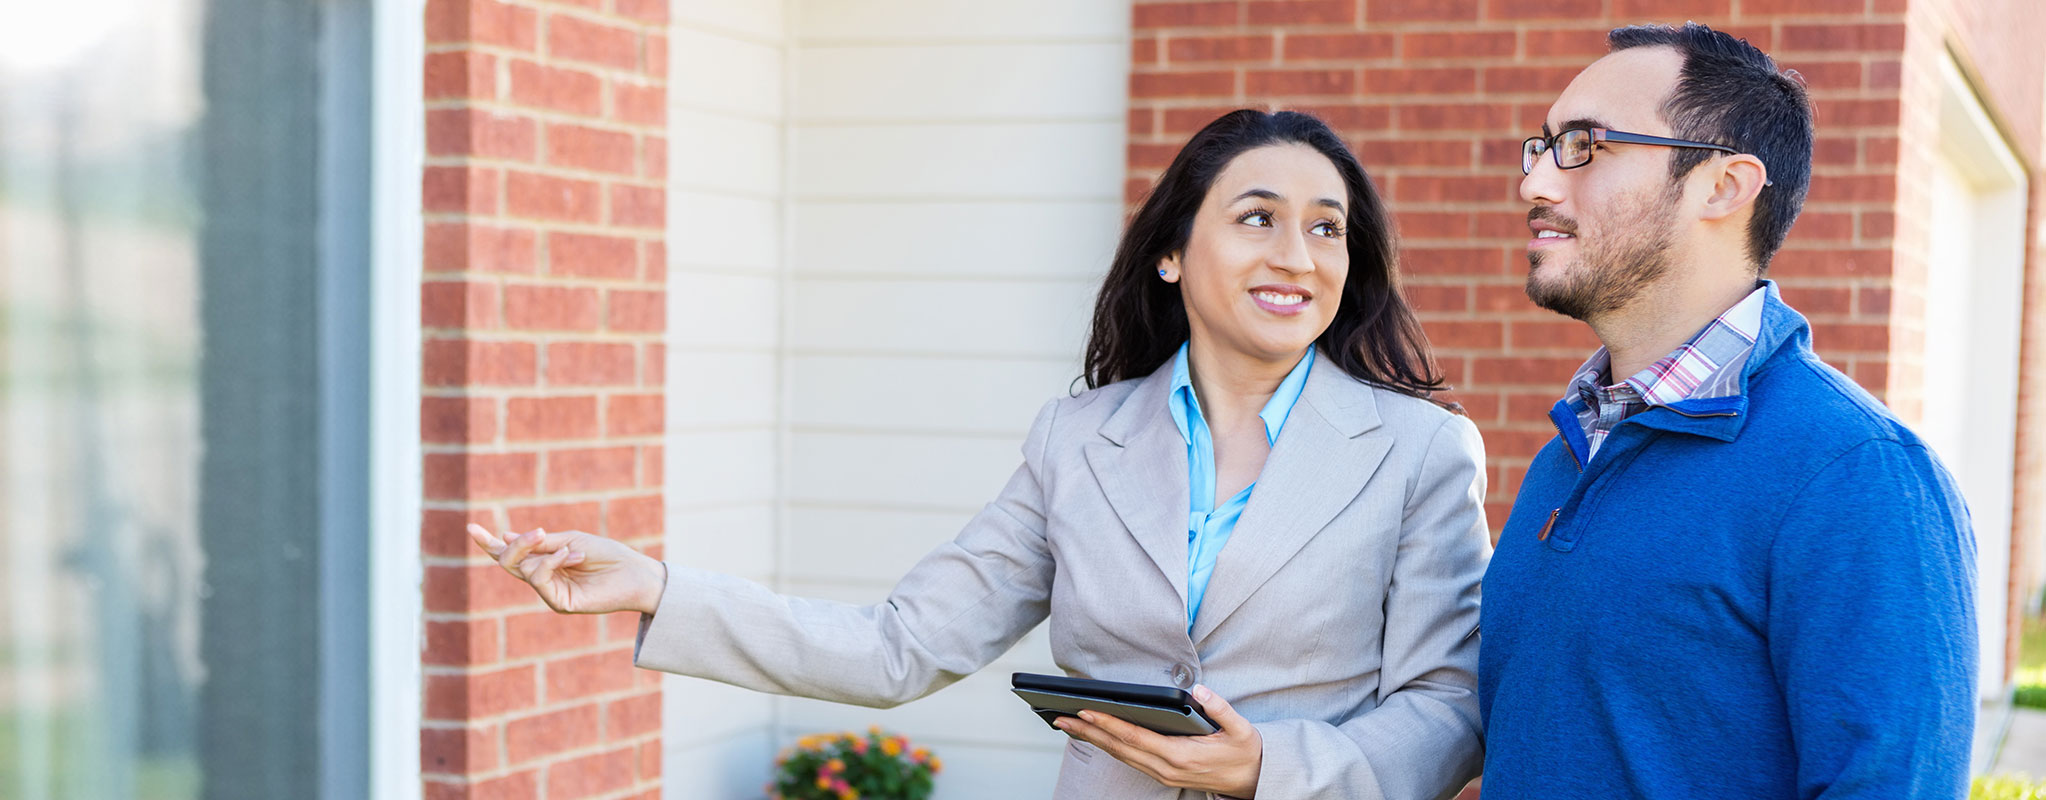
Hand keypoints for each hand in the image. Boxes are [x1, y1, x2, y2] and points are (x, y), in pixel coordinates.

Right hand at [466, 524, 667, 614]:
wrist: (635, 572)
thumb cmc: (608, 554)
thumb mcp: (570, 540)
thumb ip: (540, 543)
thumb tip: (504, 537)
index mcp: (544, 562)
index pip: (510, 554)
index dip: (489, 543)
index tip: (470, 528)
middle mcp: (543, 578)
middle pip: (509, 563)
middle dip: (515, 545)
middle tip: (537, 533)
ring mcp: (550, 593)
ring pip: (522, 570)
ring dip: (544, 552)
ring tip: (572, 549)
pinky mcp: (560, 604)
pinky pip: (541, 579)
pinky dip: (552, 563)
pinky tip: (571, 556)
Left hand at [1054, 685, 1262, 796]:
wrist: (1254, 780)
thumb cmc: (1245, 752)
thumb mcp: (1242, 729)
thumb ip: (1220, 708)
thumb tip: (1200, 689)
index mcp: (1182, 755)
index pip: (1137, 738)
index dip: (1109, 725)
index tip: (1087, 712)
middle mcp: (1167, 768)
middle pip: (1120, 749)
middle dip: (1088, 732)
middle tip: (1061, 716)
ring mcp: (1163, 775)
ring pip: (1121, 757)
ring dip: (1094, 741)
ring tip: (1069, 724)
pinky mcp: (1163, 775)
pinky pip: (1129, 761)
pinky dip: (1109, 747)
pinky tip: (1096, 737)